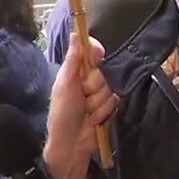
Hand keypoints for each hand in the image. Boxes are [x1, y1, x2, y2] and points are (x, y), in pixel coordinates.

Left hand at [43, 37, 115, 178]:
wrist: (70, 146)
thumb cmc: (62, 115)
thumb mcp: (65, 85)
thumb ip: (73, 60)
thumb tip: (76, 33)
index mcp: (75, 71)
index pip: (92, 51)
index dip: (96, 53)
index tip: (97, 56)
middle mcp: (89, 80)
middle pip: (104, 71)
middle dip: (94, 87)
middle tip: (82, 98)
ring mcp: (99, 94)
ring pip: (110, 88)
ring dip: (98, 103)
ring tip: (87, 113)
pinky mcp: (109, 107)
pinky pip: (116, 102)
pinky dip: (104, 112)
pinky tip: (95, 120)